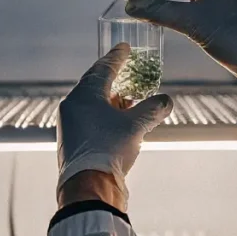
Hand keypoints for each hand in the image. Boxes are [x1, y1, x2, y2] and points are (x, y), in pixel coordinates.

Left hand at [56, 43, 173, 210]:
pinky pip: (90, 120)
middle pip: (95, 85)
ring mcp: (70, 125)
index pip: (103, 68)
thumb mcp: (137, 126)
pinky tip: (119, 123)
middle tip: (127, 71)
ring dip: (112, 100)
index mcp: (84, 95)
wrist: (88, 188)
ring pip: (93, 104)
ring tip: (129, 100)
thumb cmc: (109, 149)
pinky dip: (106, 116)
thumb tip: (167, 101)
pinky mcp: (73, 142)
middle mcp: (72, 106)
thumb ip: (153, 108)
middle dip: (114, 78)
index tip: (125, 47)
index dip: (117, 57)